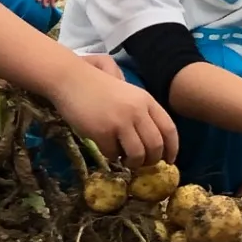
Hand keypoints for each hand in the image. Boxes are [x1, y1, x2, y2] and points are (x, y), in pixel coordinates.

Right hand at [53, 54, 179, 167]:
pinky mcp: (103, 131)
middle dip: (152, 160)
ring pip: (138, 154)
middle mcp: (137, 110)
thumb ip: (140, 108)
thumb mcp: (125, 91)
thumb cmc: (95, 85)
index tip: (169, 161)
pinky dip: (112, 157)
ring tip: (125, 160)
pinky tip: (106, 148)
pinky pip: (114, 154)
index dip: (172, 149)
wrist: (69, 78)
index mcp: (146, 100)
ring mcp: (120, 121)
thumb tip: (152, 138)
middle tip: (142, 163)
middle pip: (156, 146)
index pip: (169, 129)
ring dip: (133, 163)